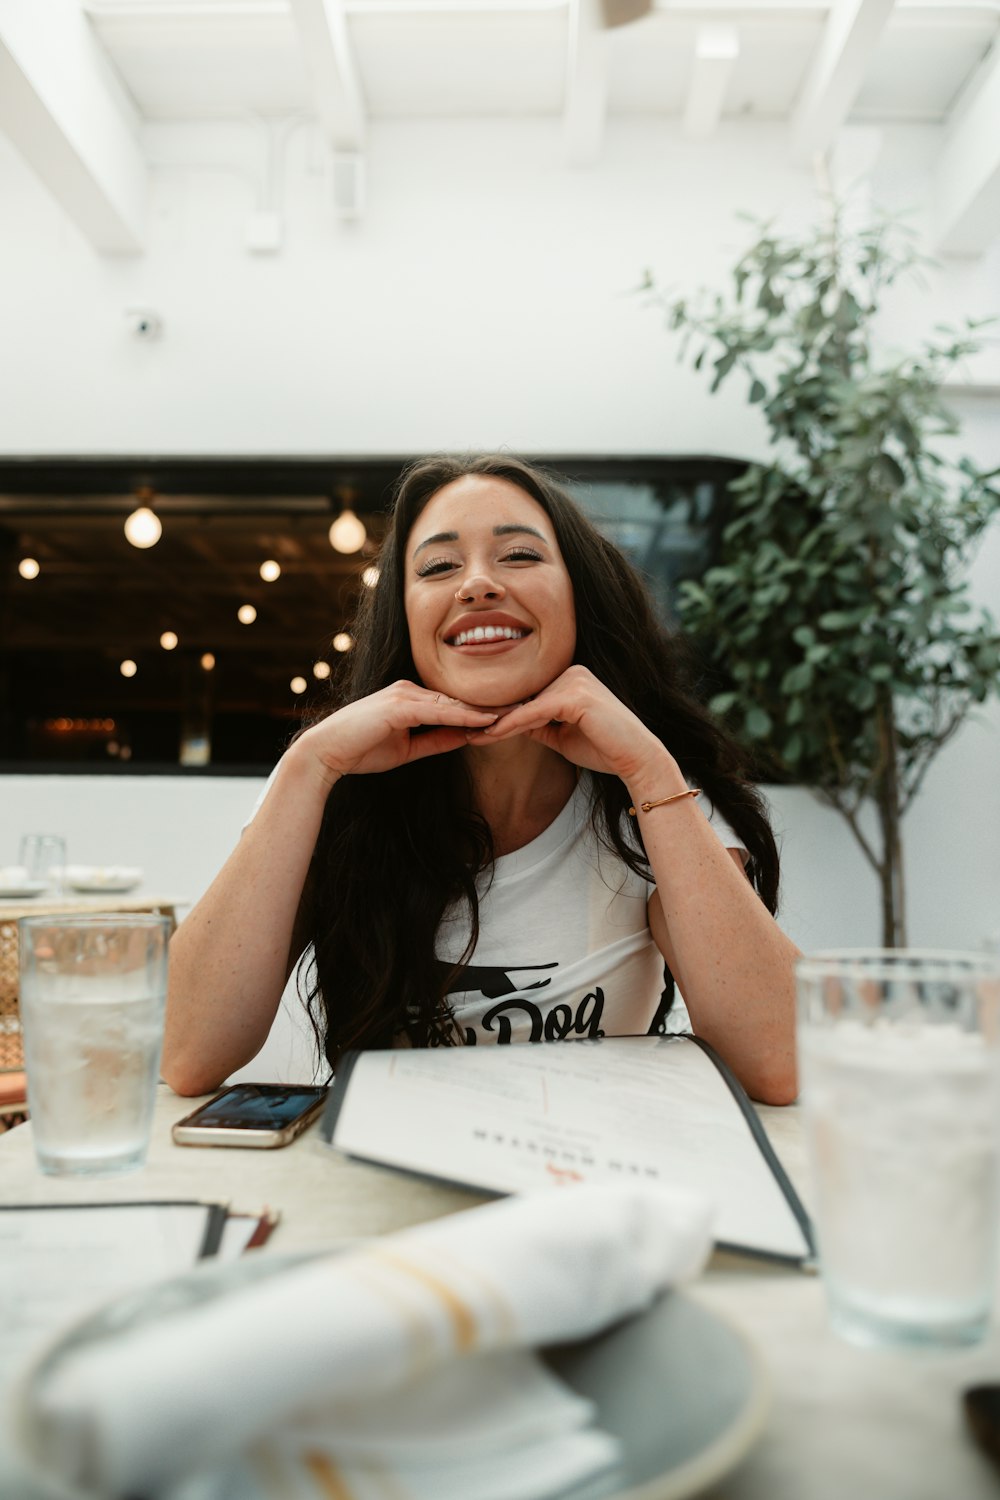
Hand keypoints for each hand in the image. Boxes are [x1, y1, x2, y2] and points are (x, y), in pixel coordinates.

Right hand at [296, 681, 497, 782]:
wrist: (326, 753)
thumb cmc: (360, 750)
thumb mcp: (408, 749)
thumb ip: (436, 740)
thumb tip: (465, 737)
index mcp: (411, 697)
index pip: (453, 703)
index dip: (482, 710)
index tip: (510, 715)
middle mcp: (409, 689)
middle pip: (458, 697)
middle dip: (492, 704)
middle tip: (527, 707)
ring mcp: (404, 694)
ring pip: (453, 702)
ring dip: (485, 709)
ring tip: (517, 712)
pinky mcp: (399, 705)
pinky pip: (439, 711)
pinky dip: (464, 716)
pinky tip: (486, 720)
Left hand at [474, 665, 673, 785]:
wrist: (636, 760)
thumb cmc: (603, 749)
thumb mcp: (560, 736)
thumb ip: (537, 724)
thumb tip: (509, 723)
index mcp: (570, 678)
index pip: (529, 695)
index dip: (502, 713)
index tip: (476, 727)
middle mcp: (572, 672)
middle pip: (524, 697)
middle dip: (495, 716)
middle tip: (465, 729)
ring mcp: (574, 680)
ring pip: (526, 705)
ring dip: (498, 722)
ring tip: (471, 734)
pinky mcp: (575, 695)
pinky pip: (534, 712)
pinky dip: (511, 725)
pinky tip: (490, 735)